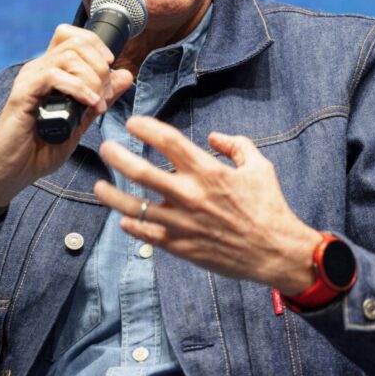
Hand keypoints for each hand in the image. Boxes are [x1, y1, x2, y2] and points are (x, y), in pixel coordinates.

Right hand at [0, 24, 133, 207]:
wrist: (12, 173)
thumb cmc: (40, 150)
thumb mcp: (81, 122)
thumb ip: (101, 97)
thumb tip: (126, 75)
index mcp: (50, 72)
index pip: (72, 36)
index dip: (96, 44)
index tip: (110, 67)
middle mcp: (38, 70)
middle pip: (74, 42)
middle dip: (100, 65)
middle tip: (105, 94)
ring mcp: (29, 80)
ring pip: (68, 56)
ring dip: (92, 78)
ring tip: (98, 103)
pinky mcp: (22, 94)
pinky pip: (54, 76)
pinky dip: (78, 88)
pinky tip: (89, 104)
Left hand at [93, 116, 320, 294]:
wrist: (276, 252)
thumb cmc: (269, 207)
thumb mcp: (259, 167)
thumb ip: (236, 146)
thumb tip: (213, 137)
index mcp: (208, 171)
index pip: (169, 141)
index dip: (146, 128)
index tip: (133, 122)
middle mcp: (190, 195)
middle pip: (141, 171)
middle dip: (117, 156)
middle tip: (106, 148)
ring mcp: (182, 223)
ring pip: (135, 207)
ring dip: (111, 195)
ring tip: (98, 186)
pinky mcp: (181, 247)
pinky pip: (147, 235)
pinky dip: (131, 226)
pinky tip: (123, 220)